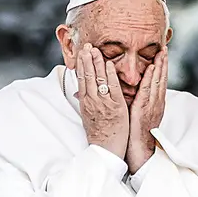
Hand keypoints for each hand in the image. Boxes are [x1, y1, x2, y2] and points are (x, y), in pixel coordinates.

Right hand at [76, 43, 129, 159]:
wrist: (106, 150)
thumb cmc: (100, 135)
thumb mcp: (89, 117)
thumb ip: (87, 103)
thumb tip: (82, 94)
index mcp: (86, 103)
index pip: (82, 80)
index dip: (82, 65)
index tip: (82, 53)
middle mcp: (92, 101)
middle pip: (88, 76)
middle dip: (87, 60)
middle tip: (87, 46)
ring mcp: (103, 104)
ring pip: (98, 79)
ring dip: (96, 63)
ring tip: (95, 50)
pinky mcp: (115, 107)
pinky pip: (112, 88)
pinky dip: (110, 75)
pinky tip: (109, 64)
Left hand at [126, 47, 167, 173]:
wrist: (140, 150)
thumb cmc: (136, 134)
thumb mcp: (139, 114)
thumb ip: (139, 102)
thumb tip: (135, 93)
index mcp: (154, 104)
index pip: (159, 82)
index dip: (161, 68)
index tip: (162, 54)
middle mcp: (156, 103)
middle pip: (161, 79)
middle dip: (164, 63)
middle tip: (165, 47)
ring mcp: (152, 106)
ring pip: (157, 82)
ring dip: (160, 66)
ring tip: (162, 52)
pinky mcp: (145, 109)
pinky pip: (148, 91)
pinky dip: (151, 79)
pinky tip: (152, 68)